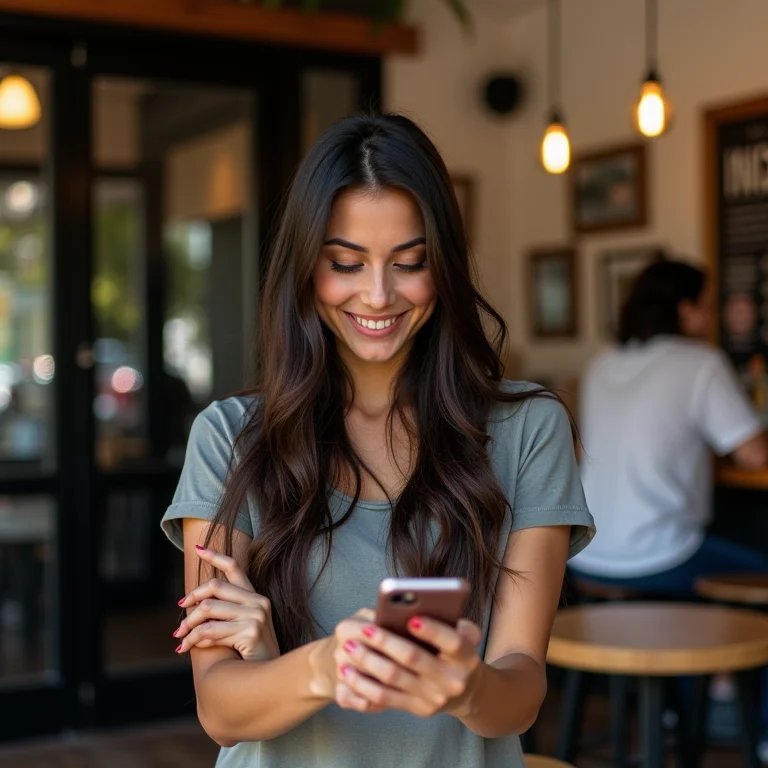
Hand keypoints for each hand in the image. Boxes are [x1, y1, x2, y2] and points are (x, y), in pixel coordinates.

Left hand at [174, 545, 279, 661]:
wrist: (269, 676)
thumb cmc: (250, 653)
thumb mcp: (240, 626)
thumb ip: (224, 611)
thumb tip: (193, 605)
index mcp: (256, 596)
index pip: (234, 567)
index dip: (215, 556)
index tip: (198, 549)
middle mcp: (258, 601)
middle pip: (214, 587)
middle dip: (192, 599)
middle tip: (179, 615)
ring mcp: (255, 615)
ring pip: (208, 610)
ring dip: (188, 626)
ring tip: (180, 638)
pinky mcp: (250, 631)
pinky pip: (211, 631)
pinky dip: (195, 640)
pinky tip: (189, 648)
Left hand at [332, 615, 482, 717]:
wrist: (465, 691)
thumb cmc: (455, 651)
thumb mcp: (462, 634)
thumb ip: (448, 620)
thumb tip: (418, 606)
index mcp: (466, 656)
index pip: (452, 642)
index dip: (432, 631)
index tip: (411, 619)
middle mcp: (453, 680)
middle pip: (414, 658)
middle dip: (386, 642)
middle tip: (364, 629)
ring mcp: (433, 698)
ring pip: (394, 678)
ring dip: (368, 662)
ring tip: (349, 647)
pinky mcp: (417, 709)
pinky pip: (384, 698)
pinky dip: (363, 685)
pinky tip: (348, 672)